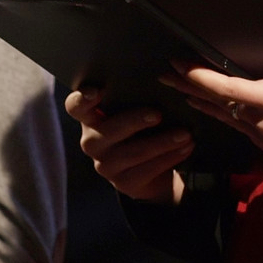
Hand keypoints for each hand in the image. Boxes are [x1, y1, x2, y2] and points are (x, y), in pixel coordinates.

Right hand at [64, 88, 192, 204]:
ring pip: (133, 152)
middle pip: (107, 130)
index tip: (98, 91)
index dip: (83, 99)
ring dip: (162, 142)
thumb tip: (162, 78)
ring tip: (185, 134)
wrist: (153, 167)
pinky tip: (186, 148)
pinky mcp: (123, 184)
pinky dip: (170, 157)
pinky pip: (147, 170)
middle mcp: (92, 141)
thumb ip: (135, 97)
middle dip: (134, 121)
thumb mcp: (135, 110)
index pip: (75, 107)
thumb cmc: (142, 127)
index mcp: (90, 118)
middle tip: (157, 114)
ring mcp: (106, 165)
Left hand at [163, 14, 262, 162]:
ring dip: (202, 100)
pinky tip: (209, 107)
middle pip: (217, 102)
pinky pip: (237, 126)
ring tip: (180, 88)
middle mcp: (261, 122)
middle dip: (190, 86)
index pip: (226, 88)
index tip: (180, 65)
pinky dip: (221, 112)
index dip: (199, 77)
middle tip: (165, 74)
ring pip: (225, 116)